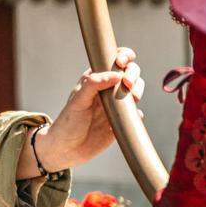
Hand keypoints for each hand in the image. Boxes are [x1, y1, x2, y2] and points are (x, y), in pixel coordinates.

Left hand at [31, 48, 143, 175]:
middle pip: (131, 72)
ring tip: (129, 100)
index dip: (124, 57)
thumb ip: (94, 84)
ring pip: (136, 90)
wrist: (67, 150)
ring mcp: (117, 105)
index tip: (122, 63)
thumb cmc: (68, 122)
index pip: (114, 60)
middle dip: (134, 74)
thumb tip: (116, 74)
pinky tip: (127, 119)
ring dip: (138, 91)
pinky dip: (137, 114)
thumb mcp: (77, 101)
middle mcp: (108, 89)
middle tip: (127, 85)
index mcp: (96, 79)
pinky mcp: (122, 121)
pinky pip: (137, 114)